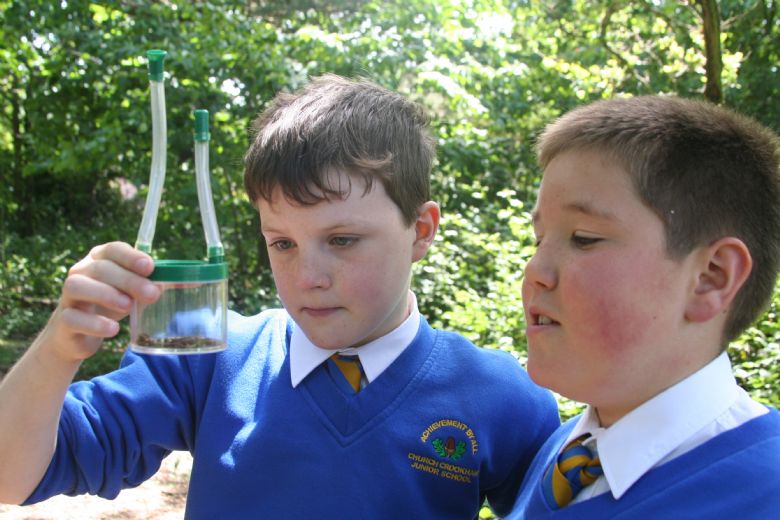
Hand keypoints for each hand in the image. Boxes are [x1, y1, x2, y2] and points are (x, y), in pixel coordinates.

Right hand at [41, 242, 160, 361]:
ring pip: (77, 286)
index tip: (149, 267)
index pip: (113, 250)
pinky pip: (73, 318)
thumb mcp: (132, 292)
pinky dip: (94, 323)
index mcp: (99, 259)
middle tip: (151, 294)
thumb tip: (169, 282)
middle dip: (128, 280)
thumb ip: (148, 285)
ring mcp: (68, 296)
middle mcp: (80, 272)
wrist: (79, 333)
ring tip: (128, 306)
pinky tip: (113, 329)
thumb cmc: (110, 304)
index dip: (131, 256)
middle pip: (100, 268)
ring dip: (105, 294)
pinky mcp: (64, 320)